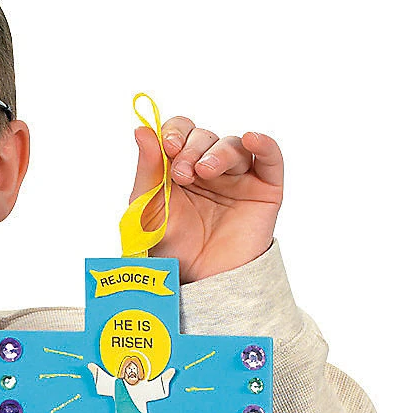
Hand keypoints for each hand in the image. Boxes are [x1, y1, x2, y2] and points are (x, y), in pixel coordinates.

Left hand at [128, 117, 283, 282]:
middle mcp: (209, 169)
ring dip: (218, 152)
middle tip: (183, 174)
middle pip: (204, 137)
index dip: (174, 131)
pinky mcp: (265, 190)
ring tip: (205, 171)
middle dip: (191, 148)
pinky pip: (270, 158)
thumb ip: (147, 171)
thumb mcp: (149, 210)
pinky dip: (263, 144)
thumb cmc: (173, 249)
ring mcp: (238, 178)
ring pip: (233, 146)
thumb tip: (142, 129)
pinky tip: (252, 139)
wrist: (201, 282)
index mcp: (180, 168)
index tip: (167, 145)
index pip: (180, 132)